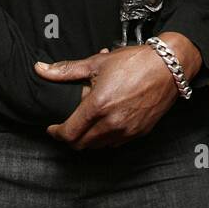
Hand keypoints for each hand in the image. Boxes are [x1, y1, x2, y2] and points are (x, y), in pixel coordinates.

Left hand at [33, 34, 196, 150]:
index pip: (69, 133)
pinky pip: (115, 143)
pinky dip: (106, 136)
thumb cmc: (134, 62)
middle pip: (81, 144)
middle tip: (70, 123)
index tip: (52, 128)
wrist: (168, 66)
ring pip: (98, 146)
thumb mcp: (96, 63)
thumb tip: (40, 69)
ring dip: (89, 137)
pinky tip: (108, 119)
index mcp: (98, 106)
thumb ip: (66, 70)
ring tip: (92, 116)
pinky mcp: (139, 133)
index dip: (56, 133)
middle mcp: (112, 123)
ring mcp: (127, 131)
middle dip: (71, 136)